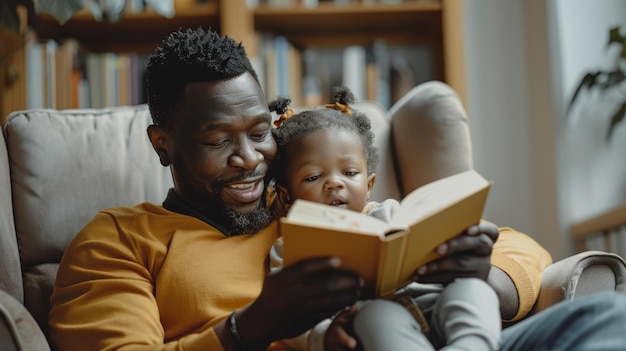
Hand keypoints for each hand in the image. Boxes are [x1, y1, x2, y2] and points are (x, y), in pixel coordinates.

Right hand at [237, 256, 363, 347]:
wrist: (262, 321)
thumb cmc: (274, 292)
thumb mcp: (276, 277)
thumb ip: (294, 269)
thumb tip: (321, 257)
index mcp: (282, 279)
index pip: (304, 268)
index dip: (322, 263)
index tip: (339, 259)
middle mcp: (292, 295)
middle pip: (324, 286)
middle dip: (345, 281)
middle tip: (359, 278)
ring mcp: (300, 310)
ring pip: (330, 302)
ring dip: (348, 295)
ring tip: (358, 289)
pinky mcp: (307, 321)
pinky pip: (329, 313)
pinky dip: (342, 306)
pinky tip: (350, 300)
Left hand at [411, 220, 498, 283]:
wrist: (463, 274)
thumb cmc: (453, 247)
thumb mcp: (456, 237)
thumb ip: (450, 231)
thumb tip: (425, 224)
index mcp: (484, 235)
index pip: (491, 230)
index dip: (481, 228)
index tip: (469, 230)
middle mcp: (485, 250)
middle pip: (475, 244)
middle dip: (455, 245)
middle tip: (438, 249)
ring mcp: (481, 267)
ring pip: (461, 264)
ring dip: (437, 265)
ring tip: (420, 268)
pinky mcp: (470, 281)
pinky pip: (452, 278)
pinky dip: (432, 277)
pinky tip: (419, 277)